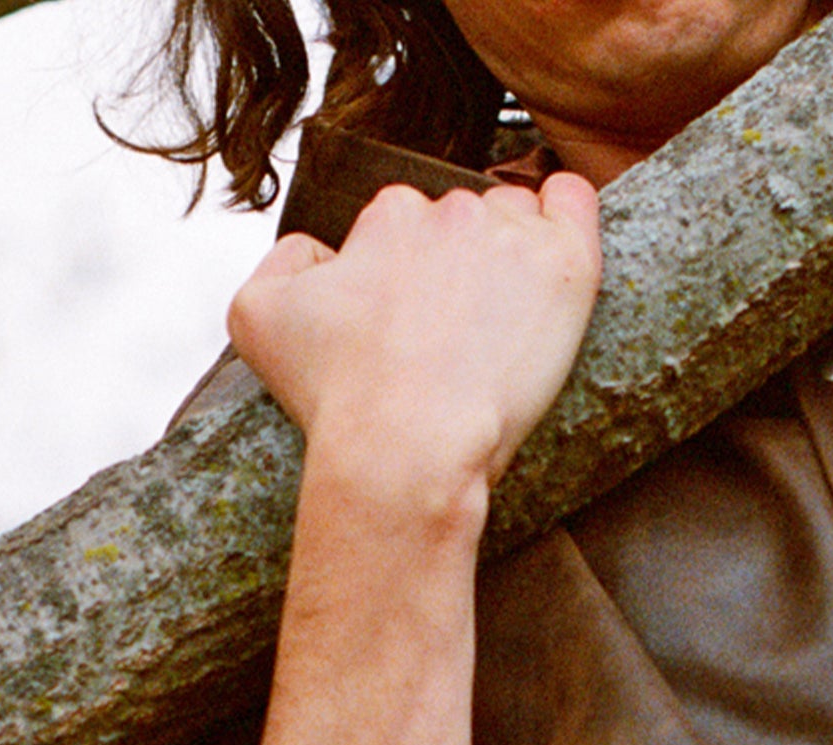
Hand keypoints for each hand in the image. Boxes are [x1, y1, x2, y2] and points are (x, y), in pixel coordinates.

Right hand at [230, 175, 603, 517]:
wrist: (403, 452)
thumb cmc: (338, 400)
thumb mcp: (256, 316)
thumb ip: (282, 260)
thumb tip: (319, 250)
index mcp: (387, 217)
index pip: (412, 223)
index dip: (414, 274)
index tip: (418, 326)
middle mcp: (449, 212)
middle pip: (468, 220)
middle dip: (463, 268)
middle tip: (460, 339)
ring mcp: (509, 237)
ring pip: (518, 219)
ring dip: (513, 257)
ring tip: (504, 327)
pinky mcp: (562, 269)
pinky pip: (575, 203)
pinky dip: (570, 213)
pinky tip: (556, 257)